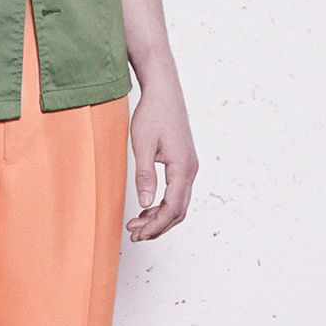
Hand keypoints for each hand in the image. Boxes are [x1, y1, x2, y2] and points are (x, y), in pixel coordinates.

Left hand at [126, 69, 197, 241]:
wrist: (164, 91)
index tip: (137, 233)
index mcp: (182, 167)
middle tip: (134, 234)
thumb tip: (145, 202)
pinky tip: (147, 207)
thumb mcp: (142, 144)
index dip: (155, 225)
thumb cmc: (153, 114)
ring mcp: (189, 167)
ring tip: (137, 223)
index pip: (172, 208)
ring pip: (179, 203)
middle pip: (178, 211)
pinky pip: (177, 192)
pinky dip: (163, 204)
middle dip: (157, 226)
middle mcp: (190, 170)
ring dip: (160, 217)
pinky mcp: (184, 163)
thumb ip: (145, 175)